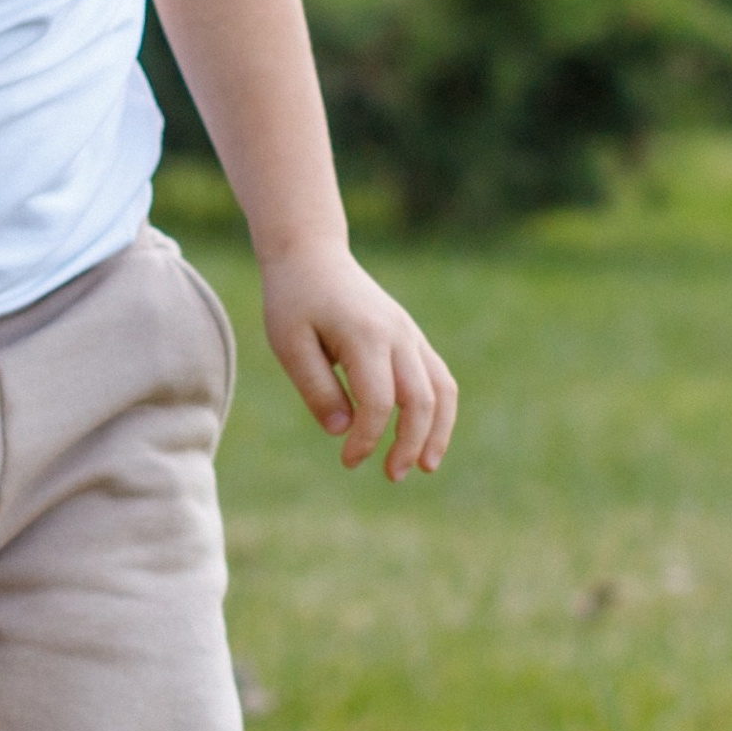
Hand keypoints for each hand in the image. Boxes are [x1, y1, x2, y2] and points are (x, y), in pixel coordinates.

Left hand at [258, 244, 457, 479]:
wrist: (312, 254)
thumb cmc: (293, 300)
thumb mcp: (289, 344)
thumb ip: (316, 388)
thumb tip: (343, 430)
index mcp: (365, 336)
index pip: (379, 401)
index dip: (368, 438)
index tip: (347, 460)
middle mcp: (397, 334)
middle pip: (421, 399)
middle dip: (410, 443)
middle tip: (392, 475)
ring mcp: (409, 334)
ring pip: (442, 388)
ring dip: (438, 431)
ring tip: (426, 465)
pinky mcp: (411, 337)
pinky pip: (438, 377)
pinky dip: (438, 409)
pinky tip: (425, 436)